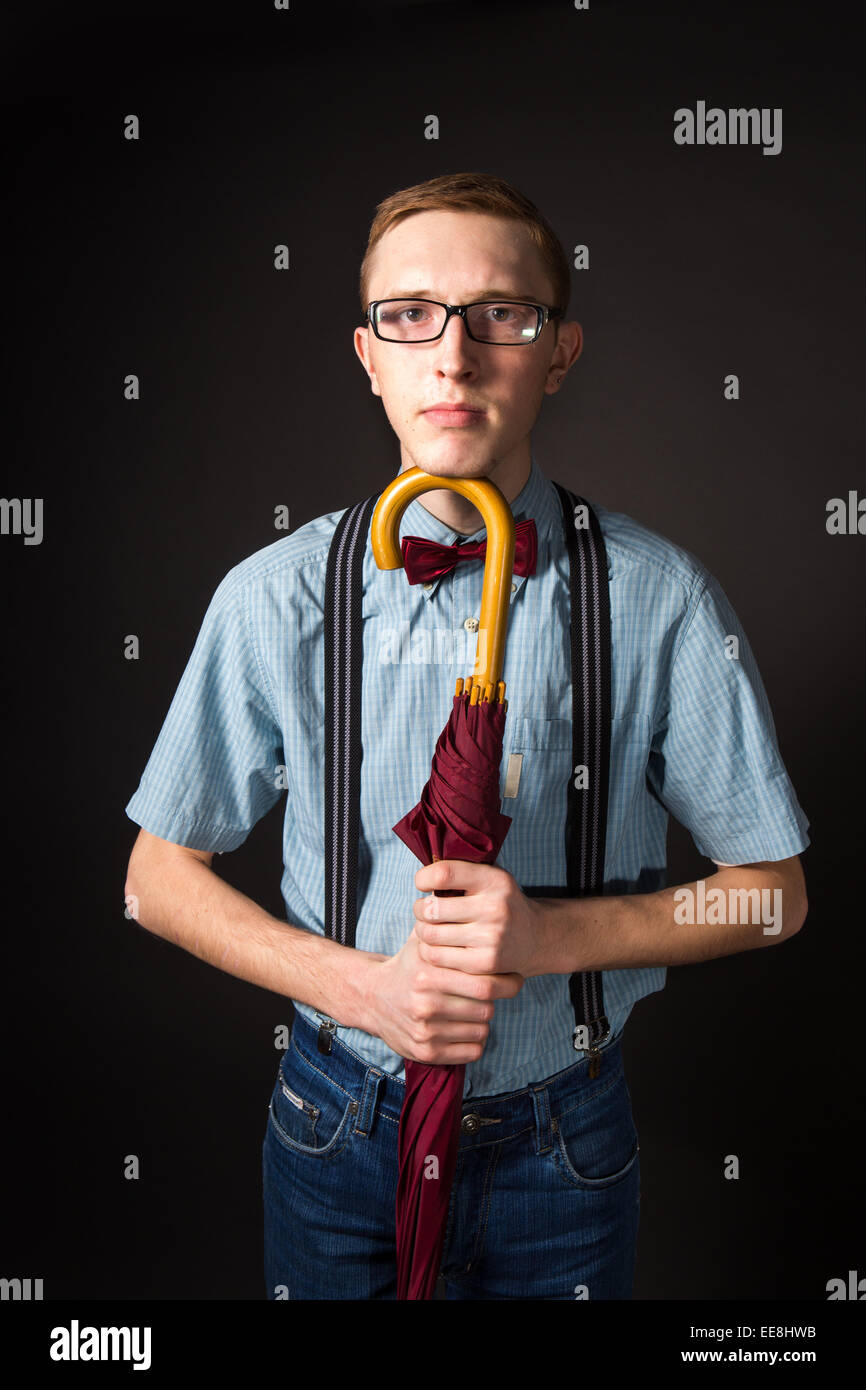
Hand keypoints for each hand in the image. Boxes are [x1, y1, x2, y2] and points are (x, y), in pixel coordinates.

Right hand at [361, 916, 522, 1065]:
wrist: (371, 998)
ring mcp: (425, 1031)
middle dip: (494, 1000)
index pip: (484, 983)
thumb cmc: (407, 965)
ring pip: (481, 1029)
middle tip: (496, 993)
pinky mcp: (426, 1053)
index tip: (513, 977)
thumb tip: (462, 888)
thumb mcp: (420, 940)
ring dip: (483, 1020)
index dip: (505, 981)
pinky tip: (464, 1025)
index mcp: (429, 973)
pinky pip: (473, 1050)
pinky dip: (474, 1040)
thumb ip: (443, 920)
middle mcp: (425, 1004)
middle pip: (486, 1008)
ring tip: (475, 1007)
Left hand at [412, 860, 548, 978]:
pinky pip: (437, 956)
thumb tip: (422, 874)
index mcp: (495, 880)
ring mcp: (491, 937)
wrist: (534, 937)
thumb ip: (461, 872)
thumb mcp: (489, 878)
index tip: (422, 883)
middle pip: (432, 908)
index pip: (445, 874)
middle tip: (422, 909)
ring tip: (428, 927)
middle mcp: (495, 907)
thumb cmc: (499, 903)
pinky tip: (436, 945)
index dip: (424, 877)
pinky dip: (428, 950)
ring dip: (421, 930)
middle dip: (419, 908)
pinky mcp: (485, 962)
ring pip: (430, 934)